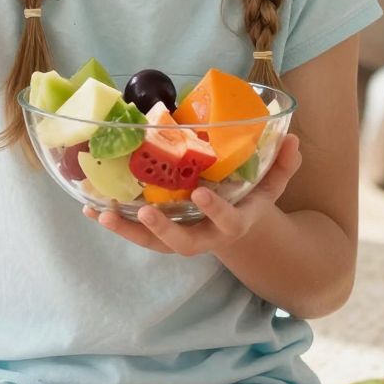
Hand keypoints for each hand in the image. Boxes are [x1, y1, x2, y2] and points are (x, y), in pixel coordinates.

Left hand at [86, 132, 302, 256]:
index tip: (199, 192)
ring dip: (126, 231)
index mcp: (233, 223)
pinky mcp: (159, 234)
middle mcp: (205, 236)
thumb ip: (283, 164)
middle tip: (144, 213)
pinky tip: (89, 210)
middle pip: (183, 245)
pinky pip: (135, 233)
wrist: (237, 229)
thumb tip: (293, 138)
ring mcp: (180, 237)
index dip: (214, 210)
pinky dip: (114, 222)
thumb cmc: (250, 198)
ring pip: (152, 244)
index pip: (227, 222)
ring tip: (101, 215)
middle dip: (163, 231)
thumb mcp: (271, 184)